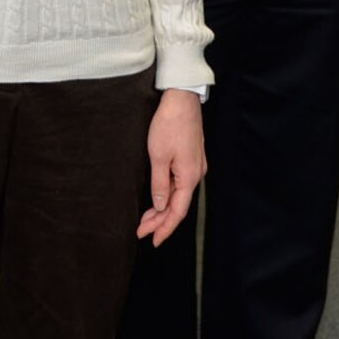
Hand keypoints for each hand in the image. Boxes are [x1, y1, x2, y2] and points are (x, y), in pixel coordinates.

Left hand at [137, 89, 205, 245]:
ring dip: (163, 208)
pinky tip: (159, 198)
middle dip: (160, 221)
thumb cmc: (168, 124)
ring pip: (180, 195)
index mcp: (189, 176)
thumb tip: (162, 206)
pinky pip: (181, 184)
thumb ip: (160, 184)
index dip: (164, 228)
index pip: (177, 211)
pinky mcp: (191, 157)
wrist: (182, 98)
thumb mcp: (158, 156)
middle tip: (141, 231)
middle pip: (179, 205)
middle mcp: (196, 174)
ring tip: (146, 219)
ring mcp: (195, 165)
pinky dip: (168, 195)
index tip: (151, 240)